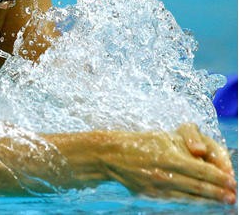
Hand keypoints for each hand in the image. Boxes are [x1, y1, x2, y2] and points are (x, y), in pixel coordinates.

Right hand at [100, 128, 235, 202]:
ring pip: (189, 196)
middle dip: (218, 192)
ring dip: (209, 200)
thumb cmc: (142, 142)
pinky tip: (202, 201)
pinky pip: (176, 199)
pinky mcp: (151, 196)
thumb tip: (206, 159)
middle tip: (232, 195)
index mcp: (168, 157)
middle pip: (198, 186)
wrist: (113, 155)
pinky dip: (192, 201)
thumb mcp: (165, 137)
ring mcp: (157, 188)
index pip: (201, 170)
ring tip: (223, 201)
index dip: (219, 177)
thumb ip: (186, 146)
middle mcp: (163, 174)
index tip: (232, 181)